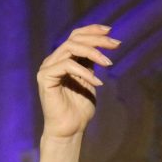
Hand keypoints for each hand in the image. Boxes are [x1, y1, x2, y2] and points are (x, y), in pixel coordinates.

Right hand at [37, 24, 120, 138]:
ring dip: (93, 53)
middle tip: (116, 44)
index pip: (76, 37)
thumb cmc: (80, 110)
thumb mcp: (90, 82)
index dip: (92, 31)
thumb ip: (91, 65)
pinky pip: (67, 66)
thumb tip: (102, 48)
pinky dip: (84, 72)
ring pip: (70, 48)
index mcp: (64, 59)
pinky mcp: (45, 77)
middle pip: (74, 39)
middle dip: (97, 39)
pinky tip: (97, 83)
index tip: (110, 31)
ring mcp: (48, 67)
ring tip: (109, 63)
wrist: (70, 130)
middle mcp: (54, 60)